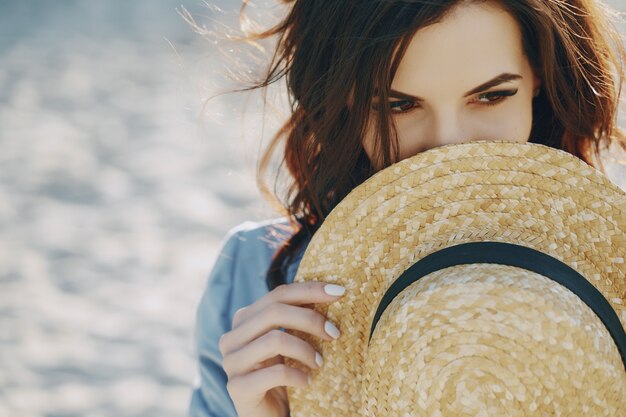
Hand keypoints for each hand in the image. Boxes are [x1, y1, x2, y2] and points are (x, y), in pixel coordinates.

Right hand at [218, 281, 345, 416]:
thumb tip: (332, 291)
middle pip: (275, 312)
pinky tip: (307, 382)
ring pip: (275, 340)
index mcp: (244, 319)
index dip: (309, 289)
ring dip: (305, 350)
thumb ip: (294, 319)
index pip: (278, 294)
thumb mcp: (287, 342)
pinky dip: (298, 376)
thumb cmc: (281, 376)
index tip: (339, 291)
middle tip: (334, 333)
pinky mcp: (237, 388)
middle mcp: (232, 337)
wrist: (266, 415)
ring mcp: (231, 362)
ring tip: (320, 362)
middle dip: (310, 319)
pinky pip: (275, 373)